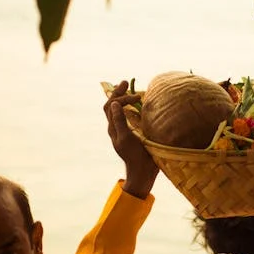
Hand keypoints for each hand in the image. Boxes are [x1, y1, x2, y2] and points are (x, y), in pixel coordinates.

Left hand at [104, 81, 158, 198]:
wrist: (143, 171)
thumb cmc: (135, 156)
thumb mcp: (126, 138)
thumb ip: (119, 121)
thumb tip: (113, 103)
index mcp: (113, 128)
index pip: (110, 106)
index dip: (120, 97)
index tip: (136, 95)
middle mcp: (117, 128)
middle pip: (112, 106)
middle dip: (118, 93)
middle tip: (125, 82)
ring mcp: (125, 131)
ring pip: (119, 111)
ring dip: (123, 99)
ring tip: (130, 89)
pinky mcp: (133, 134)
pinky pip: (128, 117)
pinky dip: (131, 107)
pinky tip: (139, 105)